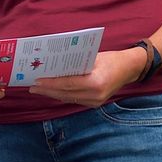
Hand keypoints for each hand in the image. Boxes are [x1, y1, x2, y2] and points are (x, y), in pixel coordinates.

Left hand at [28, 48, 148, 107]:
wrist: (130, 69)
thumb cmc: (111, 59)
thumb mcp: (92, 58)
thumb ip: (74, 65)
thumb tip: (52, 67)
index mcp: (95, 82)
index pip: (67, 84)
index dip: (50, 84)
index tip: (36, 82)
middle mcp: (95, 95)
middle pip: (65, 94)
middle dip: (47, 91)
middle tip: (32, 87)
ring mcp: (95, 102)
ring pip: (68, 98)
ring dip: (52, 94)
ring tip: (38, 89)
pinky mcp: (95, 104)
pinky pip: (74, 100)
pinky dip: (62, 95)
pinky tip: (52, 91)